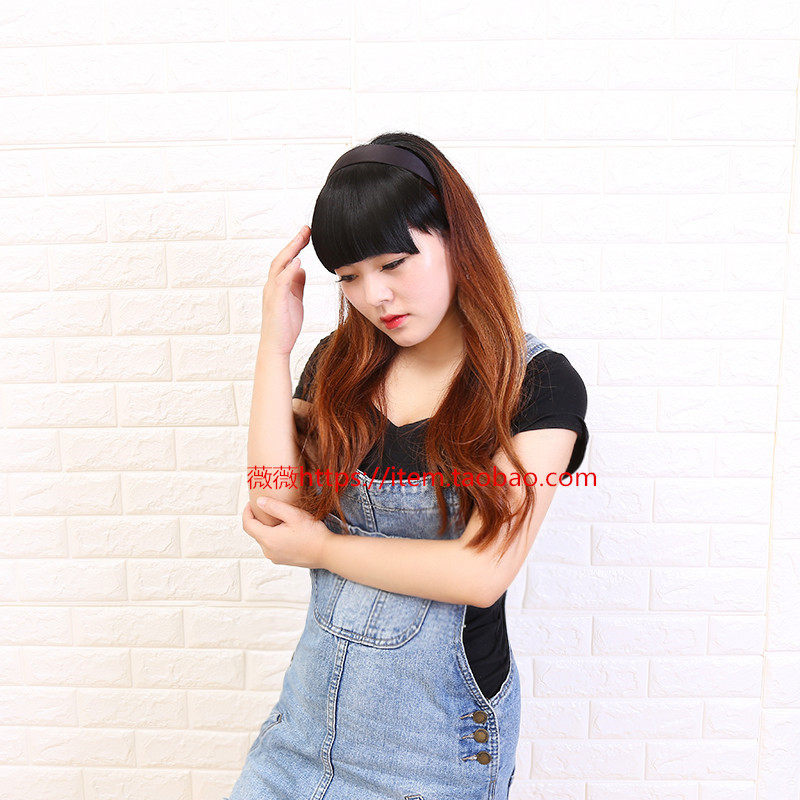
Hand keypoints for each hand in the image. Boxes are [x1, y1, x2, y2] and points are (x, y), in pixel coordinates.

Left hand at [242, 495, 330, 568]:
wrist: (327, 553)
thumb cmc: (313, 534)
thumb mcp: (294, 515)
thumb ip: (274, 507)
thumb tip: (259, 502)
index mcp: (268, 539)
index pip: (248, 525)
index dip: (247, 512)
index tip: (251, 503)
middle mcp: (268, 551)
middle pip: (255, 532)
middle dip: (258, 519)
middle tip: (267, 507)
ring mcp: (275, 557)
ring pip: (264, 539)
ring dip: (267, 528)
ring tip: (279, 518)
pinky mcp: (282, 560)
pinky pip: (272, 546)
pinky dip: (274, 536)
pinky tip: (286, 530)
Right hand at [259, 225, 310, 356]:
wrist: (276, 345)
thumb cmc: (285, 326)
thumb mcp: (295, 300)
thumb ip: (297, 284)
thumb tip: (302, 269)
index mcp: (278, 284)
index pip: (286, 260)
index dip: (296, 246)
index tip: (308, 233)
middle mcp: (272, 285)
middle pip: (282, 258)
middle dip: (294, 242)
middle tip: (307, 229)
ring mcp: (272, 292)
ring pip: (279, 266)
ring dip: (291, 250)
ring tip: (302, 238)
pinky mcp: (276, 301)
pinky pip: (281, 282)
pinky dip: (288, 270)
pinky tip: (298, 261)